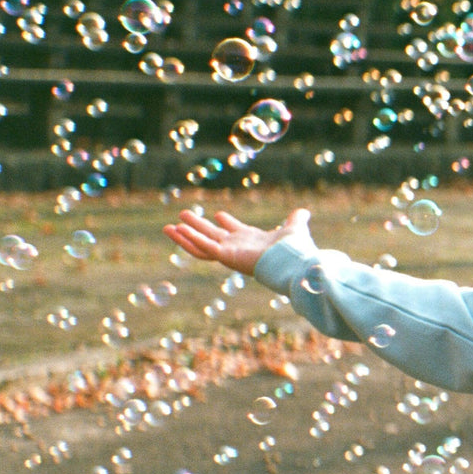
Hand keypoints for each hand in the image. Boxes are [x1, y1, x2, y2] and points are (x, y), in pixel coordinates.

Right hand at [163, 207, 310, 275]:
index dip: (226, 222)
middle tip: (182, 216)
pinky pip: (203, 248)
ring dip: (185, 236)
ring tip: (168, 227)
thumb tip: (304, 212)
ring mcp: (229, 253)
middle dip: (197, 226)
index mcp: (250, 240)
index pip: (234, 230)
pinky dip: (190, 240)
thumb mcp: (295, 228)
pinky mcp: (225, 256)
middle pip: (212, 235)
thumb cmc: (294, 249)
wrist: (293, 262)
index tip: (218, 214)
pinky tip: (177, 231)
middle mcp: (237, 247)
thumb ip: (296, 220)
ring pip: (201, 244)